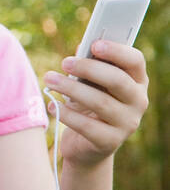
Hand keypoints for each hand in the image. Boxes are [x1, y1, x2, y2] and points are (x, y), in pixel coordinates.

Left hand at [42, 40, 148, 168]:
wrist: (86, 145)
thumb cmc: (88, 105)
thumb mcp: (91, 83)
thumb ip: (90, 65)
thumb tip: (80, 49)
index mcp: (137, 81)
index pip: (135, 61)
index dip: (117, 51)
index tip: (94, 44)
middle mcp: (139, 102)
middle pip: (117, 80)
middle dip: (89, 68)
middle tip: (65, 62)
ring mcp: (127, 124)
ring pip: (100, 102)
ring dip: (71, 88)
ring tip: (50, 80)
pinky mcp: (110, 142)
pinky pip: (87, 126)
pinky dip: (67, 114)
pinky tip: (52, 104)